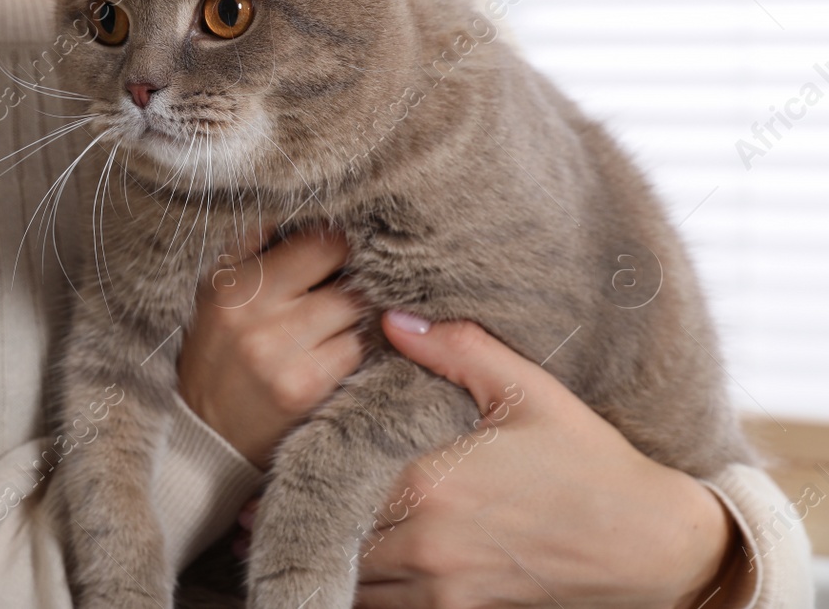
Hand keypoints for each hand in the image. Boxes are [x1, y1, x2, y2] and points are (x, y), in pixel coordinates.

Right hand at [176, 226, 366, 468]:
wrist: (204, 435)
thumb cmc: (217, 351)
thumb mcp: (215, 291)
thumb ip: (255, 245)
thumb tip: (308, 208)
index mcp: (233, 285)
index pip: (317, 240)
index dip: (338, 241)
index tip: (339, 250)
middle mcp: (255, 316)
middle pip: (345, 273)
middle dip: (353, 276)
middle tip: (347, 284)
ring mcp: (282, 354)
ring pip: (356, 310)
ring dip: (357, 312)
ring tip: (340, 317)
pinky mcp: (306, 389)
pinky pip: (357, 350)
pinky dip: (356, 347)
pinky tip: (338, 349)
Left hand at [238, 312, 749, 607]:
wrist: (649, 544)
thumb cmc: (586, 459)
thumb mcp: (527, 389)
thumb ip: (456, 350)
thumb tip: (392, 318)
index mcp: (430, 479)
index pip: (335, 476)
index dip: (293, 471)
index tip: (262, 461)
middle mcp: (425, 540)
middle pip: (332, 532)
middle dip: (292, 519)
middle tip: (251, 505)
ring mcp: (441, 585)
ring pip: (352, 578)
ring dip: (320, 557)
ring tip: (280, 535)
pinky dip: (359, 593)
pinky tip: (344, 569)